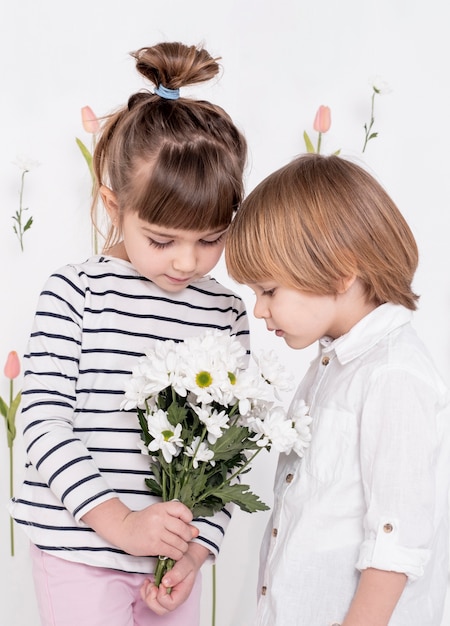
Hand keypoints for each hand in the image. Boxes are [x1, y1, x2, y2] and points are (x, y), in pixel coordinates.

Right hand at [82, 498, 197, 559]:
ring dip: (182, 548)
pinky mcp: (153, 546)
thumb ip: (177, 519)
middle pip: (184, 529)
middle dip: (187, 537)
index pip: (182, 510)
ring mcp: (156, 532)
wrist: (124, 529)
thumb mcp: (159, 513)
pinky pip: (172, 552)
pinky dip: (176, 554)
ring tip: (179, 547)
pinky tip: (173, 553)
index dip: (188, 518)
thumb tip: (195, 531)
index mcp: (161, 507)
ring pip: (180, 543)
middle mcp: (159, 518)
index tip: (186, 523)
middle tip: (184, 539)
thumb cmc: (144, 521)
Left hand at [140, 543, 208, 614]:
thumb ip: (177, 573)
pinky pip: (149, 599)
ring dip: (147, 594)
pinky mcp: (160, 593)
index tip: (162, 582)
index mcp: (182, 594)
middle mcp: (174, 599)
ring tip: (150, 582)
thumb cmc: (187, 563)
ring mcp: (166, 597)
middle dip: (152, 598)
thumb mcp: (185, 565)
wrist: (186, 560)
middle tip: (152, 585)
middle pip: (160, 609)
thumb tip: (166, 582)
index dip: (162, 595)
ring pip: (153, 605)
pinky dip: (144, 591)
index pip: (170, 604)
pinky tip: (147, 582)